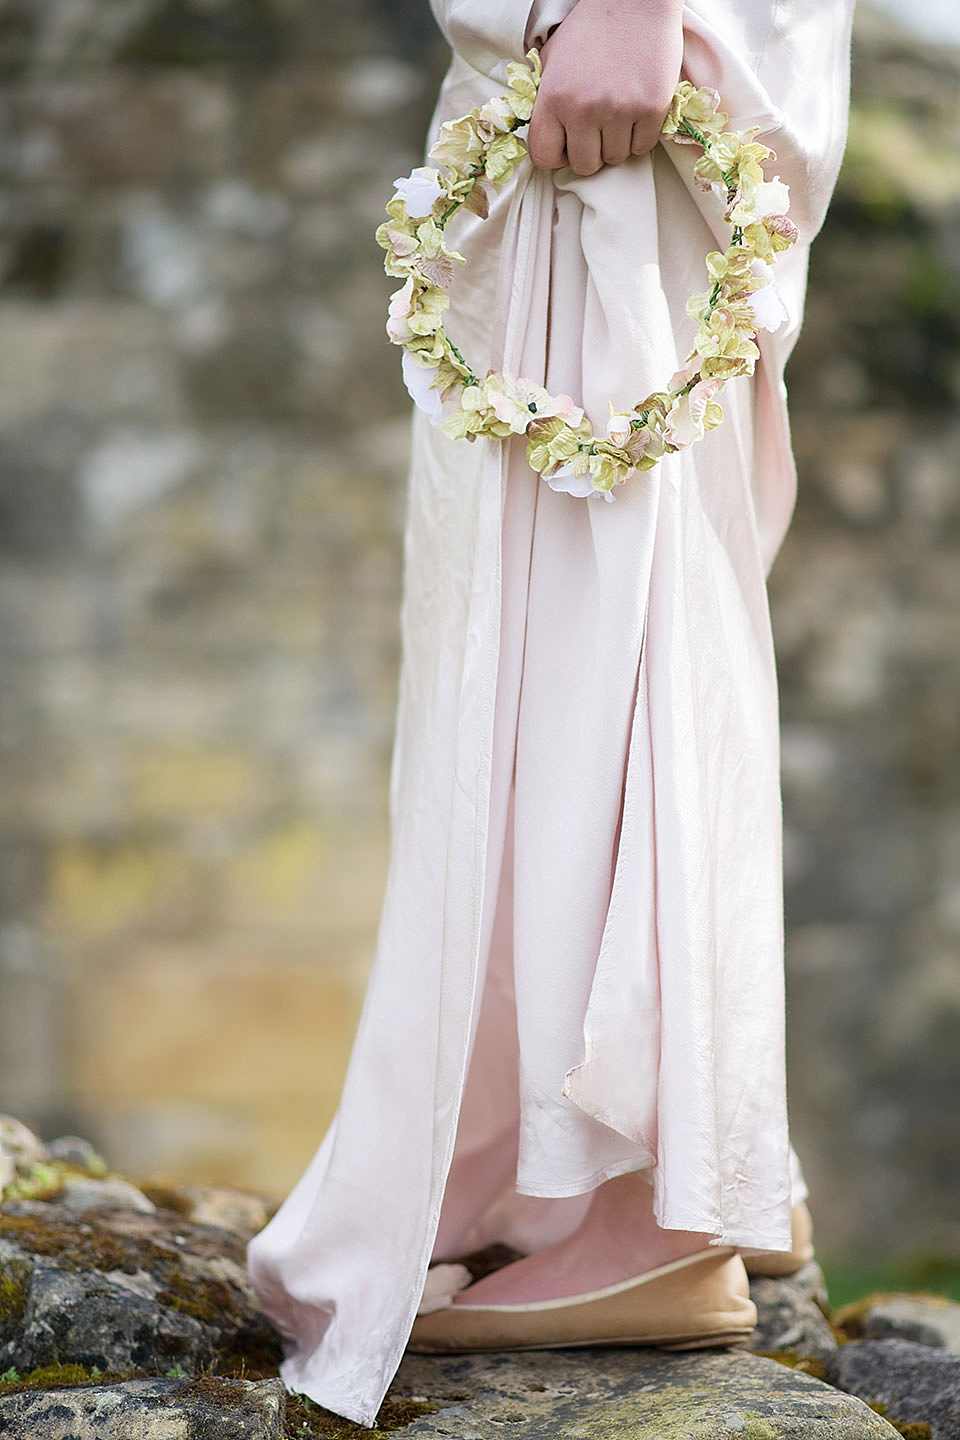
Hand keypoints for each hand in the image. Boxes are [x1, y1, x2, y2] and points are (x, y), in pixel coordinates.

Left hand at [527, 0, 683, 175]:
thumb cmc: (592, 27)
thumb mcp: (554, 59)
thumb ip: (547, 101)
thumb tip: (550, 139)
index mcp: (554, 97)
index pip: (544, 157)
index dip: (556, 155)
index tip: (566, 143)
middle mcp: (585, 109)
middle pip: (584, 165)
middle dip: (590, 152)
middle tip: (597, 129)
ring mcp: (620, 110)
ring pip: (615, 158)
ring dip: (616, 143)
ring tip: (618, 112)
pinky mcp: (652, 108)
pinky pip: (642, 147)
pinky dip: (640, 136)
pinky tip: (636, 109)